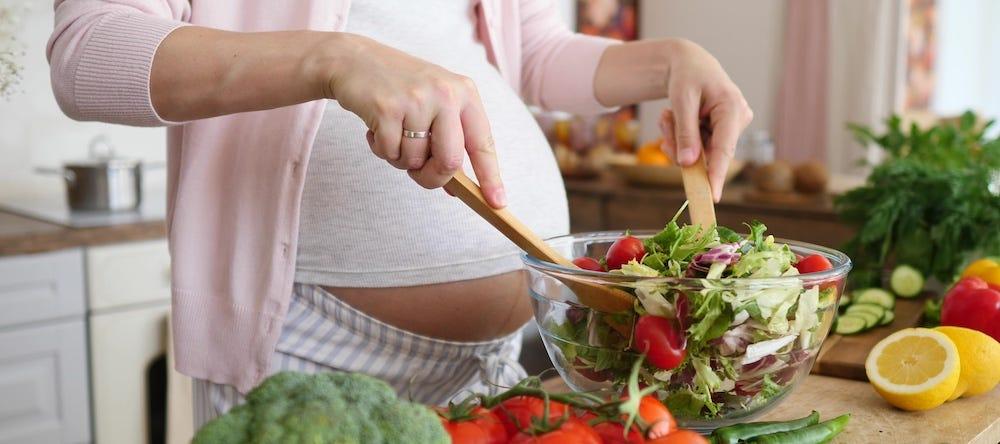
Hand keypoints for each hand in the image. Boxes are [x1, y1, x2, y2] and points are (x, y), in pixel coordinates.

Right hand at [323, 34, 505, 207]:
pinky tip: (376, 127)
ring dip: (399, 158)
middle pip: (450, 162)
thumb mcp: (435, 104)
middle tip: (417, 173)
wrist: (355, 59)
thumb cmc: (399, 88)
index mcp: (464, 92)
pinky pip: (389, 152)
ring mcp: (416, 99)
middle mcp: (445, 93)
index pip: (483, 143)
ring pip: (414, 160)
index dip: (491, 177)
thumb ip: (450, 140)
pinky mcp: (386, 108)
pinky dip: (380, 148)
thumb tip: (456, 189)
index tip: (497, 204)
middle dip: (431, 177)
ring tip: (392, 132)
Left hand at [657, 40, 752, 201]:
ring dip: (678, 138)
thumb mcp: (682, 101)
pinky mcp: (722, 132)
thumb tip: (687, 164)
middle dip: (681, 145)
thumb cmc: (687, 76)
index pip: (724, 149)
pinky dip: (682, 136)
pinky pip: (698, 146)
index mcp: (732, 109)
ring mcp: (731, 127)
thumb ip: (686, 133)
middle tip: (666, 123)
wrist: (689, 64)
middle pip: (707, 153)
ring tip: (670, 114)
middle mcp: (738, 120)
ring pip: (699, 152)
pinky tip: (676, 118)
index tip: (712, 196)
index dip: (717, 175)